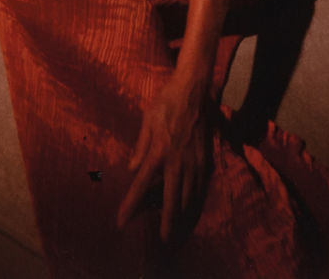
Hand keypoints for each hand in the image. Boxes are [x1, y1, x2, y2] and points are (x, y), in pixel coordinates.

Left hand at [116, 76, 211, 241]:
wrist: (195, 88)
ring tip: (178, 232)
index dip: (130, 206)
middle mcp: (178, 161)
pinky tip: (192, 211)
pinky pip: (202, 187)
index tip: (121, 223)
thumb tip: (132, 169)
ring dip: (184, 217)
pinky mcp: (207, 159)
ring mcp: (195, 162)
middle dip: (168, 224)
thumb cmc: (167, 101)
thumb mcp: (147, 120)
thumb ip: (140, 146)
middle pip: (172, 200)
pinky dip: (197, 203)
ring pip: (191, 197)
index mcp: (159, 151)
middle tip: (164, 241)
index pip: (141, 185)